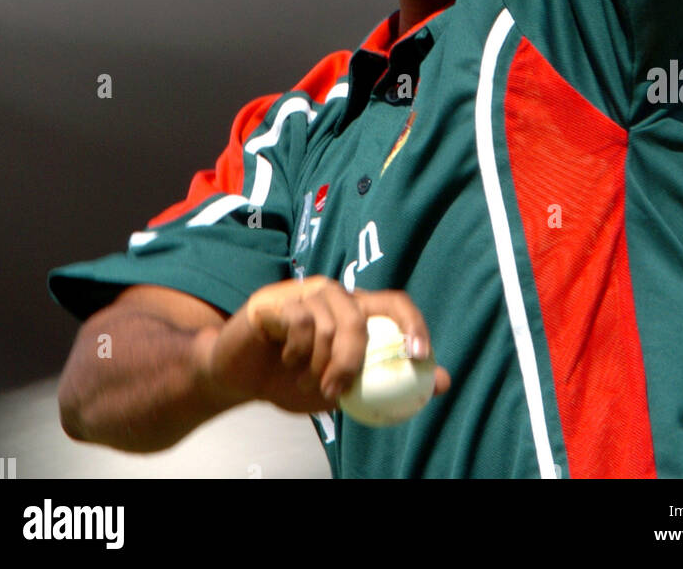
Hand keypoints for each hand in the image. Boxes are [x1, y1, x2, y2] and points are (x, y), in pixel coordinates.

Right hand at [197, 276, 450, 415]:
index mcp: (354, 311)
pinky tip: (286, 360)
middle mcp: (333, 295)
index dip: (413, 323)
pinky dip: (295, 352)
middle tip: (337, 389)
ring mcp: (303, 293)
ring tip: (305, 379)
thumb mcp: (344, 389)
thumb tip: (443, 382)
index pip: (395, 303)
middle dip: (352, 358)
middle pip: (360, 315)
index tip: (420, 354)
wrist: (239, 377)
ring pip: (329, 323)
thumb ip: (387, 382)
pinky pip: (298, 322)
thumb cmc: (291, 380)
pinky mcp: (277, 300)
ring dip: (318, 363)